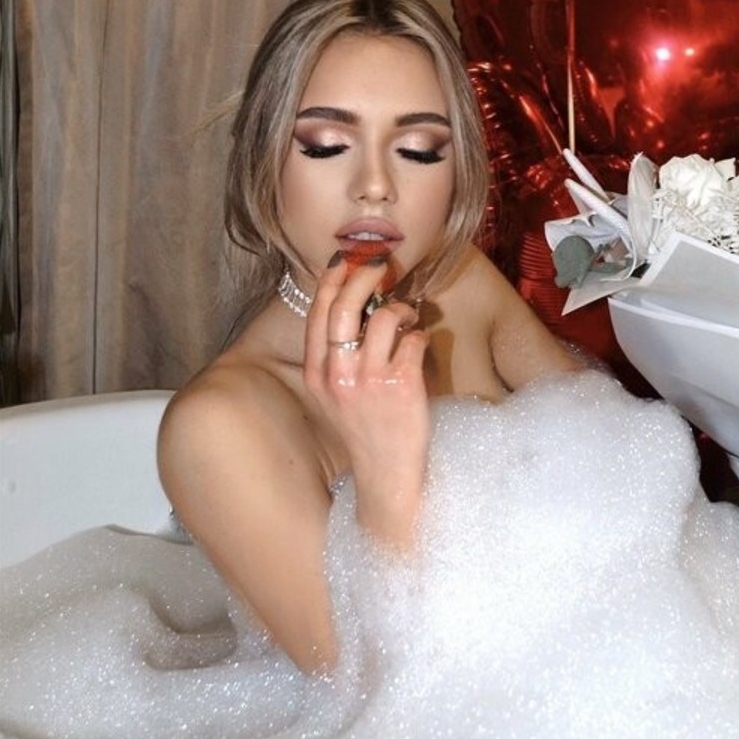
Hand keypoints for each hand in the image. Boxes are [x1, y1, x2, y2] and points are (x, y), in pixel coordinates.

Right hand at [303, 254, 430, 546]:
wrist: (387, 477)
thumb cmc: (366, 432)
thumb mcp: (334, 397)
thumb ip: (336, 358)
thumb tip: (352, 306)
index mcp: (318, 376)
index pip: (318, 314)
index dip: (332, 280)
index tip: (345, 260)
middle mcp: (339, 376)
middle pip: (345, 306)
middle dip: (364, 274)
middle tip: (382, 263)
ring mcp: (370, 381)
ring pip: (384, 317)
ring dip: (402, 308)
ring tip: (409, 318)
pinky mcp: (402, 386)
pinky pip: (414, 339)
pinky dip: (421, 335)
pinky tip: (420, 344)